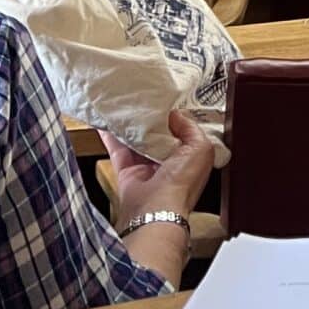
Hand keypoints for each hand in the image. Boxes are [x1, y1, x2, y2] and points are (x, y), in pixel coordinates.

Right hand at [102, 108, 214, 227]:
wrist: (156, 208)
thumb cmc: (182, 183)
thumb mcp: (200, 148)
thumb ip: (190, 127)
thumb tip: (175, 114)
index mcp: (189, 158)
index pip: (183, 132)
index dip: (175, 117)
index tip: (166, 102)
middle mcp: (168, 163)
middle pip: (157, 135)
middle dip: (151, 119)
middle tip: (143, 99)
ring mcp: (146, 167)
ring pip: (137, 140)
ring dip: (131, 124)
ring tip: (125, 105)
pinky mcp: (127, 171)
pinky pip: (118, 149)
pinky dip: (112, 135)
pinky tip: (108, 120)